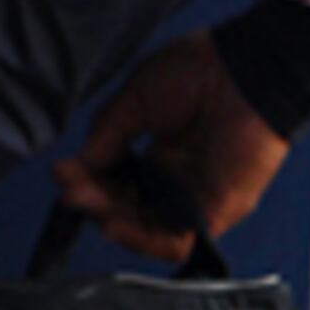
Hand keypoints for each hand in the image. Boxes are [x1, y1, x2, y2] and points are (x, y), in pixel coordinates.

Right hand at [54, 32, 288, 264]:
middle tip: (72, 191)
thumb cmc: (199, 71)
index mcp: (162, 149)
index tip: (64, 172)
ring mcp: (197, 195)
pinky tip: (114, 224)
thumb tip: (77, 166)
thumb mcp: (133, 100)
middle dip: (94, 201)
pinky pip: (176, 240)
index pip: (117, 180)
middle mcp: (178, 176)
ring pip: (146, 228)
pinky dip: (143, 240)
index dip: (89, 180)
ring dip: (111, 222)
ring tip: (86, 204)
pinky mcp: (217, 210)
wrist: (244, 69)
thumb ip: (106, 137)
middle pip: (127, 206)